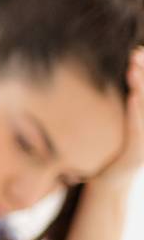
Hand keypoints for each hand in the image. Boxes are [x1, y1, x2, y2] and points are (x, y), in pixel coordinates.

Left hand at [89, 47, 143, 193]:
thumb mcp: (110, 128)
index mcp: (142, 123)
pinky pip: (138, 130)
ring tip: (133, 68)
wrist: (105, 188)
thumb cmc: (106, 154)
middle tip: (137, 52)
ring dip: (142, 88)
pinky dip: (137, 113)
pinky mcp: (136, 155)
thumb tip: (101, 85)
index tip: (137, 51)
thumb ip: (112, 108)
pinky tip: (133, 97)